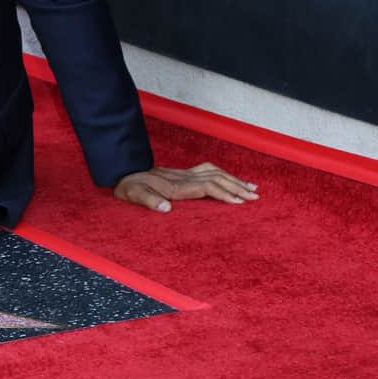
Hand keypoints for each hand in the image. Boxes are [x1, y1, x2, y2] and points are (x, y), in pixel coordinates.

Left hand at [113, 162, 258, 212]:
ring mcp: (183, 173)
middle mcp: (183, 176)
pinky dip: (223, 174)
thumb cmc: (128, 186)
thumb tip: (165, 208)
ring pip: (215, 172)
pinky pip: (208, 170)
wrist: (122, 171)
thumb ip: (148, 200)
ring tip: (251, 187)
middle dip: (237, 186)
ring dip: (234, 179)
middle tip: (255, 196)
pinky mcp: (182, 173)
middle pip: (216, 178)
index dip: (223, 193)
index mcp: (175, 184)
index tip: (239, 202)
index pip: (206, 186)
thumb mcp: (132, 194)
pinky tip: (230, 179)